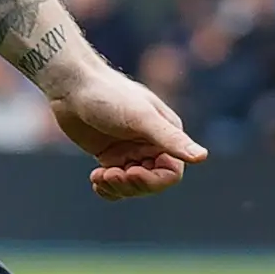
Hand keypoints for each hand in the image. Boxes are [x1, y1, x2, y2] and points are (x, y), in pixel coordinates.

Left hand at [47, 65, 208, 199]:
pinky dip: (106, 187)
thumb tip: (202, 156)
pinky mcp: (110, 156)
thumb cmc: (109, 95)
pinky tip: (94, 179)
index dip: (153, 181)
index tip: (130, 173)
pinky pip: (115, 183)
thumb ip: (170, 138)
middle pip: (152, 183)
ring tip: (99, 176)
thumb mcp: (141, 118)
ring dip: (117, 187)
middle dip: (131, 184)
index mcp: (166, 134)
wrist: (72, 86)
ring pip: (132, 186)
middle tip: (109, 174)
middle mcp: (151, 145)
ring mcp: (130, 151)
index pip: (172, 173)